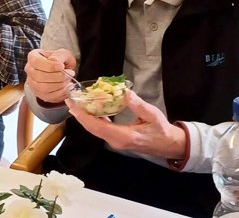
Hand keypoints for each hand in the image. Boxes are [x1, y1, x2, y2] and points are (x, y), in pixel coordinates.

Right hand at [24, 48, 76, 103]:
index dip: (50, 66)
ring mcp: (33, 83)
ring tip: (68, 80)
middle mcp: (30, 70)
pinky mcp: (39, 94)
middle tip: (70, 73)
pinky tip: (67, 87)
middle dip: (57, 76)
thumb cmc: (61, 60)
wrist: (62, 70)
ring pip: (43, 88)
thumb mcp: (63, 53)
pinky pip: (48, 96)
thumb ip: (59, 55)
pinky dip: (60, 93)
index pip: (37, 62)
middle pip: (39, 76)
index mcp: (33, 57)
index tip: (62, 66)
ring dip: (59, 85)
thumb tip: (54, 61)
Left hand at [66, 90, 186, 159]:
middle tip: (70, 101)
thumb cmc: (161, 130)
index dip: (83, 116)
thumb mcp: (152, 115)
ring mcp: (115, 141)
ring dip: (84, 117)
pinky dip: (93, 119)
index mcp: (123, 136)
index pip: (97, 126)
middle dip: (79, 115)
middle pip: (92, 128)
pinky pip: (100, 129)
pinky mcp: (116, 139)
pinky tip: (90, 109)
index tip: (73, 105)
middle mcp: (116, 141)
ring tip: (76, 104)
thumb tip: (125, 93)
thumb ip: (138, 105)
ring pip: (95, 130)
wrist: (169, 145)